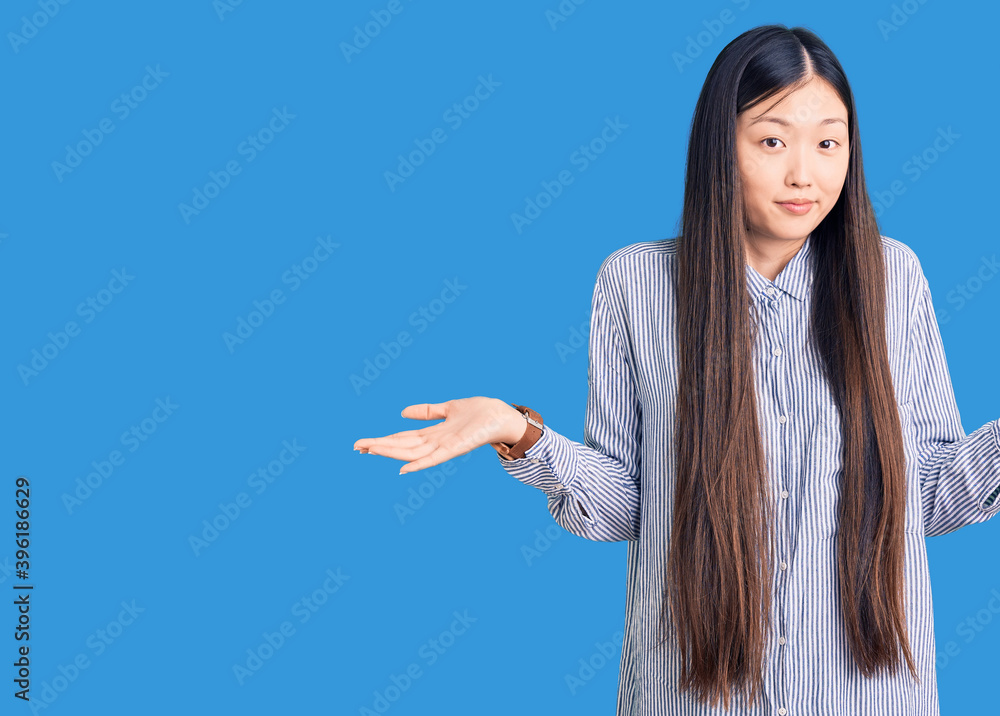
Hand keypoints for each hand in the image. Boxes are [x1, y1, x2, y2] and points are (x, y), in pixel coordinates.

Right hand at [353, 397, 526, 473]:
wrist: (502, 416)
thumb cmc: (479, 412)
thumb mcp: (448, 407)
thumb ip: (427, 411)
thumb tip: (402, 412)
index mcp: (432, 433)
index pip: (402, 437)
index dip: (382, 439)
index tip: (362, 442)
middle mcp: (435, 442)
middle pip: (401, 445)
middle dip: (378, 446)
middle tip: (355, 447)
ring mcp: (444, 446)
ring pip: (411, 452)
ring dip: (390, 452)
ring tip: (369, 450)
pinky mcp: (455, 448)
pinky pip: (434, 459)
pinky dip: (418, 464)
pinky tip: (402, 468)